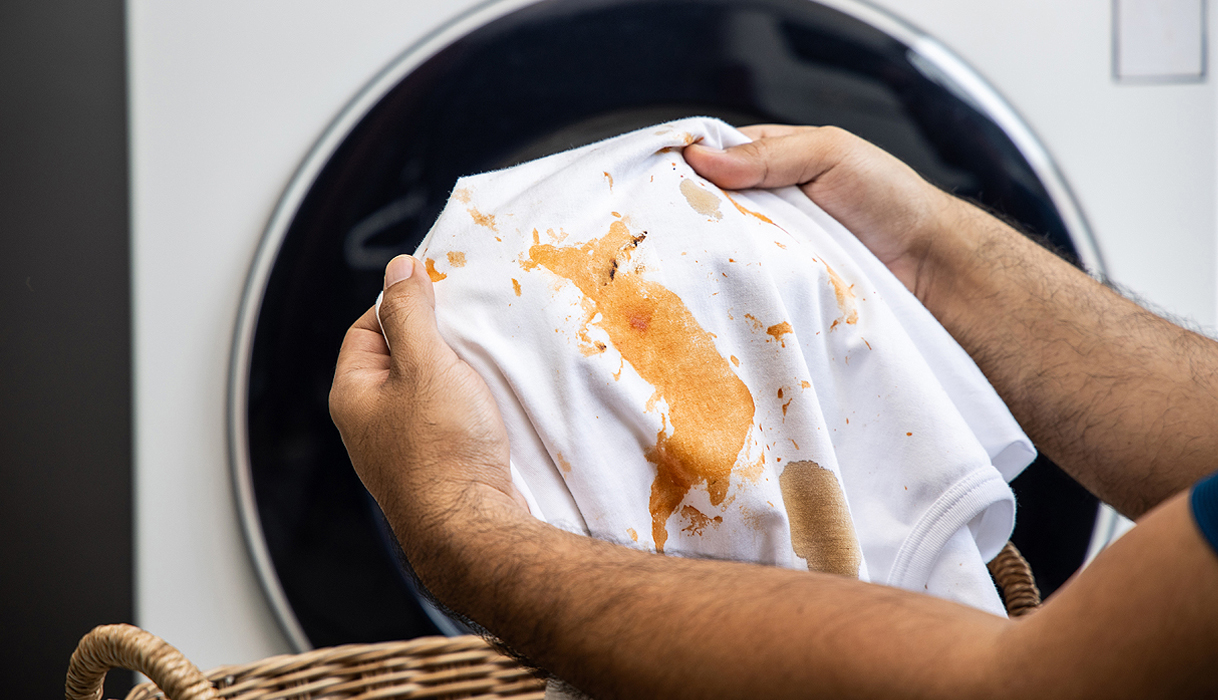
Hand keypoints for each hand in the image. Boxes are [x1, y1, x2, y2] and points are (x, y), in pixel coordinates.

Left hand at [329, 255, 526, 589]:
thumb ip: (410, 313)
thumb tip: (398, 268)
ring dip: (455, 373)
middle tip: (468, 331)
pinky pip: (445, 420)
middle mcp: (369, 423)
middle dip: (434, 339)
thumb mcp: (425, 364)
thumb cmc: (443, 448)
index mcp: (352, 394)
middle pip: (398, 357)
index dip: (401, 305)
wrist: (473, 527)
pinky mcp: (434, 467)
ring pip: (425, 390)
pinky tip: (490, 403)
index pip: (367, 327)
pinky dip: (466, 404)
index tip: (440, 297)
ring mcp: (400, 449)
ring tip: (482, 366)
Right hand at [684, 124, 961, 300]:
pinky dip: (734, 281)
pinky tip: (721, 282)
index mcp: (770, 161)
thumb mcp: (829, 153)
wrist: (928, 265)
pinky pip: (744, 281)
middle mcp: (763, 203)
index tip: (658, 178)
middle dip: (689, 212)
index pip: (710, 157)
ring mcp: (768, 247)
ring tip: (691, 255)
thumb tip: (700, 157)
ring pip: (719, 246)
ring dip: (711, 250)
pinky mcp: (776, 285)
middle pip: (706, 205)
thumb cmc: (890, 199)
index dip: (684, 166)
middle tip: (669, 223)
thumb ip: (767, 154)